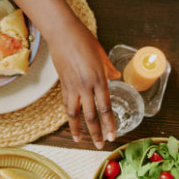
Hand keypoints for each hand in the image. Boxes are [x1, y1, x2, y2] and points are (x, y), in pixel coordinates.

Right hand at [11, 0, 117, 147]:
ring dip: (78, 128)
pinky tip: (72, 121)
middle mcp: (84, 85)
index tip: (112, 135)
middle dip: (96, 132)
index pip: (105, 107)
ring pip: (74, 113)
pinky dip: (69, 115)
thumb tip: (116, 77)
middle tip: (99, 145)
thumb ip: (109, 69)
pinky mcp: (62, 84)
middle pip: (90, 115)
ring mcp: (71, 86)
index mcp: (98, 78)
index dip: (109, 123)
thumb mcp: (102, 54)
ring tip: (80, 140)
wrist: (62, 33)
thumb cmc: (84, 40)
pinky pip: (66, 103)